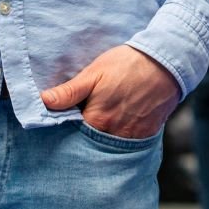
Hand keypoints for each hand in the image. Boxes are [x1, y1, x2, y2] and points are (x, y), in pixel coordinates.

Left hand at [41, 44, 181, 139]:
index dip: (65, 130)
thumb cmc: (126, 64)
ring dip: (101, 140)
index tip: (63, 122)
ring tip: (100, 125)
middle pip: (90, 145)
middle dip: (82, 139)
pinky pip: (128, 145)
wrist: (166, 62)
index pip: (71, 136)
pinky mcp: (146, 135)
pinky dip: (120, 139)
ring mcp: (132, 137)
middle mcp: (113, 134)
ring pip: (109, 147)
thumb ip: (69, 91)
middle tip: (82, 123)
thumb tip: (43, 102)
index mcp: (97, 120)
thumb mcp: (94, 73)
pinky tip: (117, 126)